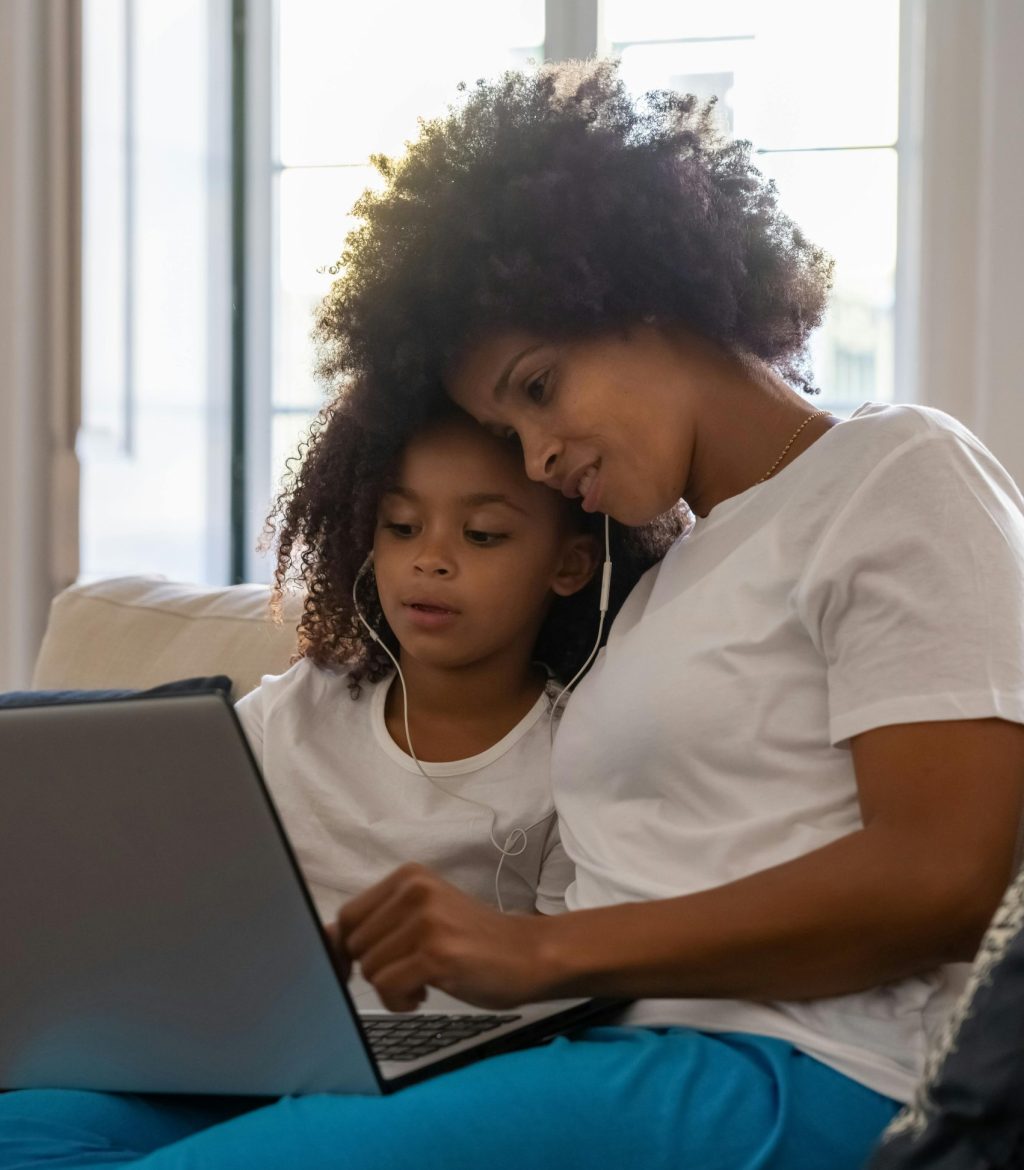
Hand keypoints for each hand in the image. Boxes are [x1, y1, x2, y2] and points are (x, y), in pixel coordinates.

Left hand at [332, 863, 551, 1011]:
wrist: (529, 954)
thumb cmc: (474, 942)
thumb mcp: (424, 917)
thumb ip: (380, 923)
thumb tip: (323, 939)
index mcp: (408, 877)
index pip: (347, 916)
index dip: (344, 950)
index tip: (358, 970)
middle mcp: (414, 891)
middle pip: (355, 944)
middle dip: (376, 968)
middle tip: (409, 972)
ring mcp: (426, 920)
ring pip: (370, 969)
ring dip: (392, 988)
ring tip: (423, 981)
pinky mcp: (436, 953)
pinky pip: (389, 987)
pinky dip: (401, 1002)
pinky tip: (426, 993)